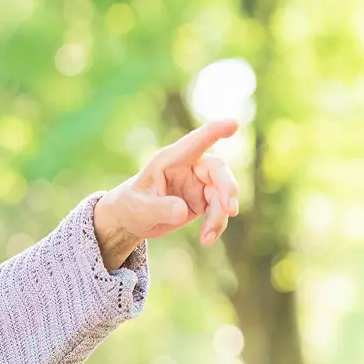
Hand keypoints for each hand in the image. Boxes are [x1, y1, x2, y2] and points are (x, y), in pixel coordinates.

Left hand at [94, 119, 241, 269]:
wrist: (131, 219)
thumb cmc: (130, 206)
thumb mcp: (139, 209)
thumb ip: (159, 208)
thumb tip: (183, 211)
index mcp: (170, 160)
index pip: (195, 142)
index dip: (214, 132)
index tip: (234, 123)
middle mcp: (188, 168)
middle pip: (217, 170)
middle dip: (226, 188)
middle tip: (229, 209)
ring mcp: (198, 183)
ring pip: (222, 193)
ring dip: (220, 214)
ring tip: (207, 237)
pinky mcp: (203, 200)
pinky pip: (219, 210)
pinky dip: (217, 224)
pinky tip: (206, 239)